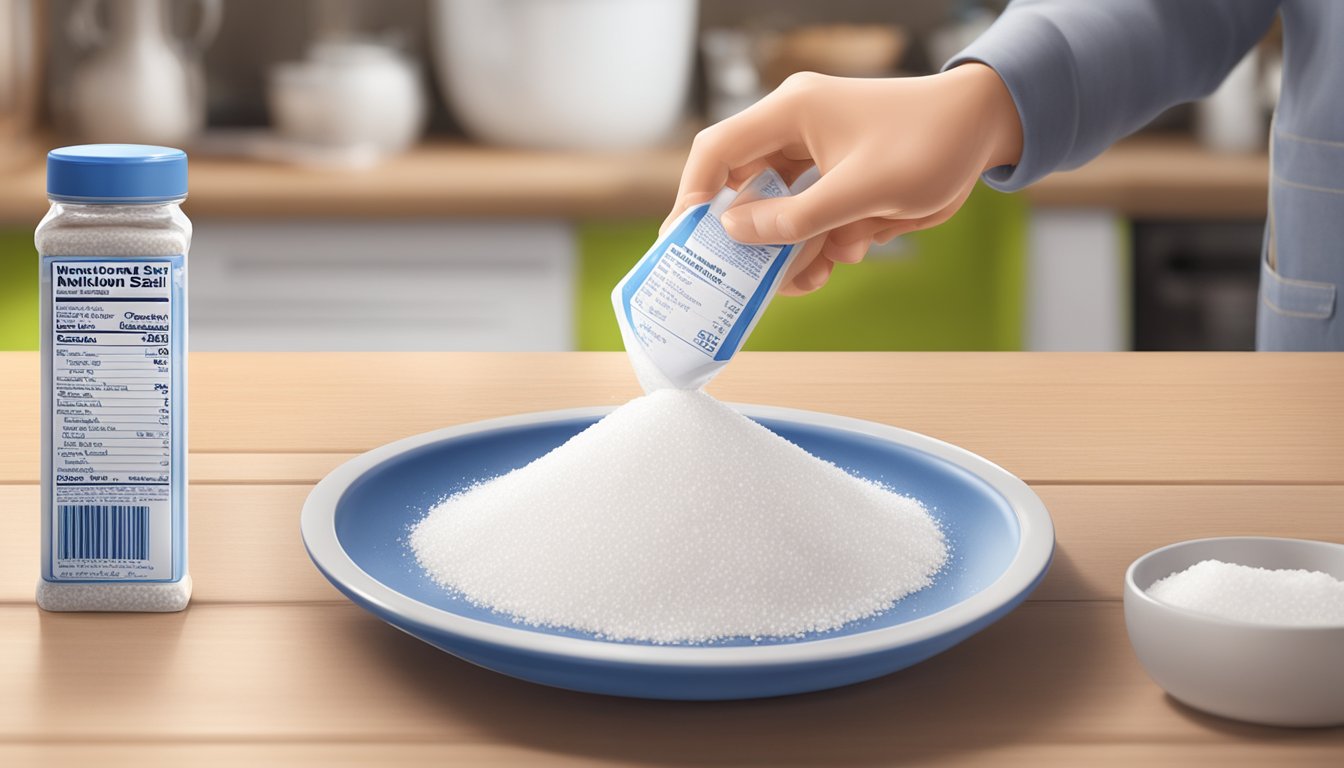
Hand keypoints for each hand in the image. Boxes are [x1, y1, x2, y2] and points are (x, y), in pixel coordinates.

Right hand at [662, 64, 1022, 294]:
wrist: (987, 130)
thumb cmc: (931, 142)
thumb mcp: (862, 191)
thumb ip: (797, 216)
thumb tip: (735, 232)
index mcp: (791, 113)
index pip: (717, 152)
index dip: (694, 196)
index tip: (684, 242)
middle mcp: (795, 132)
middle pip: (744, 189)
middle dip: (746, 238)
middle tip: (740, 281)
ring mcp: (818, 158)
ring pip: (779, 213)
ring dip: (788, 250)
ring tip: (804, 280)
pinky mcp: (839, 181)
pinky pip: (811, 220)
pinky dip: (818, 246)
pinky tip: (838, 260)